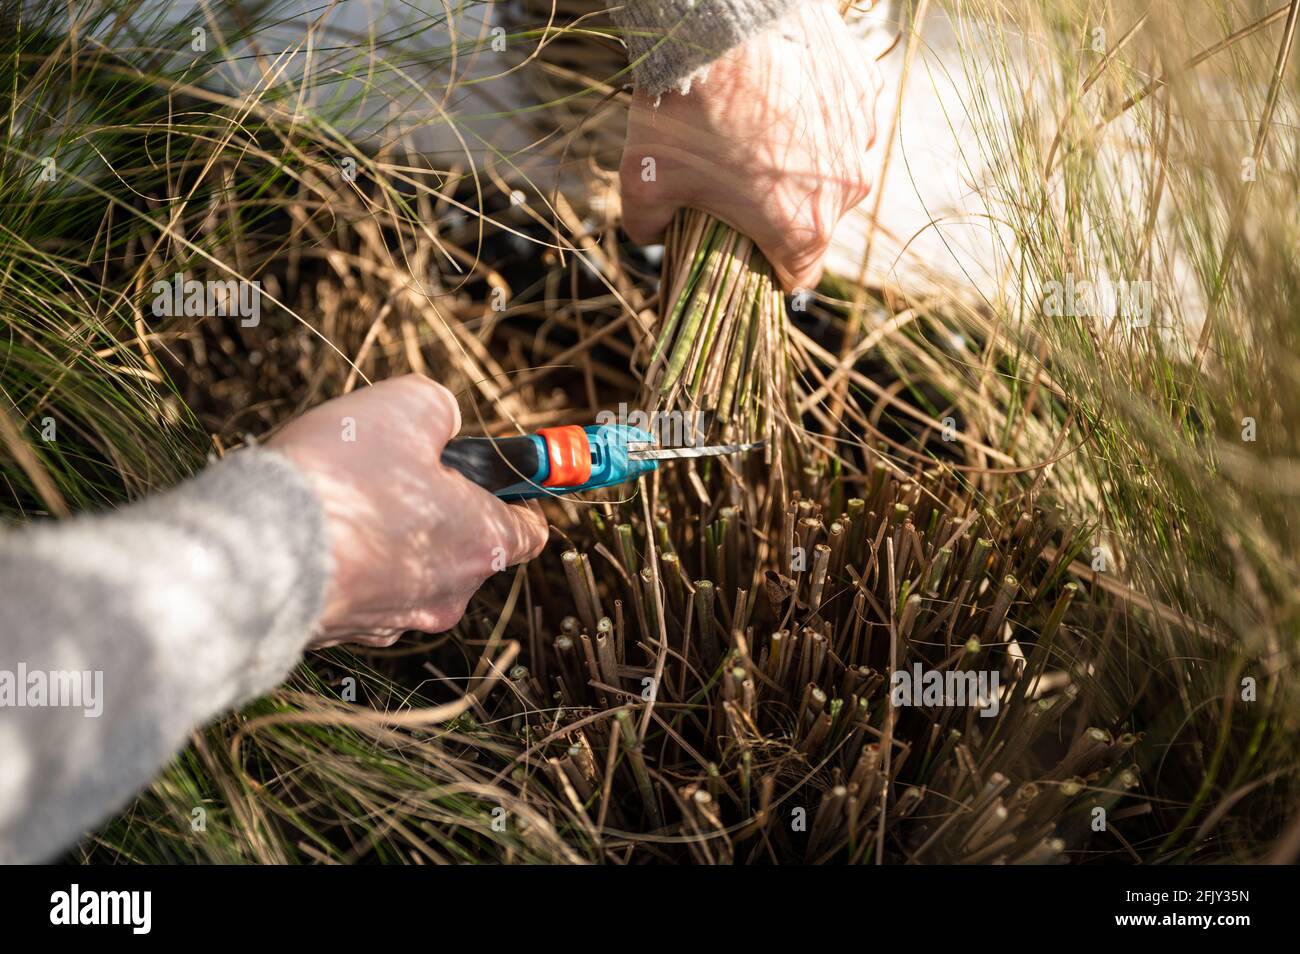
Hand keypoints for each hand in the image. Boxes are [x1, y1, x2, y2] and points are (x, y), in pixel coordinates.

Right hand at [268, 375, 548, 646]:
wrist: (255, 554)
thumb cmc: (341, 481)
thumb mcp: (405, 406)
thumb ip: (440, 409)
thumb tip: (443, 421)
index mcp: (482, 544)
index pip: (531, 530)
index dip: (517, 494)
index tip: (495, 472)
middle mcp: (449, 594)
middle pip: (466, 546)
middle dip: (440, 506)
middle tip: (395, 469)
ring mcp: (396, 620)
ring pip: (409, 567)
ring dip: (390, 532)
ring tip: (345, 495)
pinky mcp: (345, 633)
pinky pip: (362, 586)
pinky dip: (350, 560)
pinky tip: (317, 530)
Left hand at [618, 0, 880, 291]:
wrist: (719, 24)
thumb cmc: (683, 110)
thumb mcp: (644, 180)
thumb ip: (646, 224)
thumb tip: (651, 235)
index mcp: (803, 228)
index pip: (799, 274)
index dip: (770, 268)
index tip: (747, 249)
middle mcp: (847, 190)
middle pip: (817, 218)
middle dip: (782, 207)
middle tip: (740, 178)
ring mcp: (861, 136)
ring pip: (834, 166)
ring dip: (803, 158)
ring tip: (758, 130)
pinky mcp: (864, 88)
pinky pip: (843, 116)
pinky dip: (817, 113)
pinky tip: (780, 94)